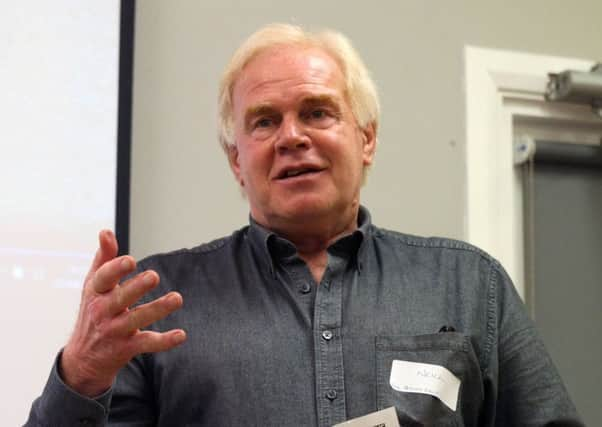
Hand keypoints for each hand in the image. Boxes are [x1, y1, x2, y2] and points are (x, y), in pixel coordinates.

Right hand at [61, 230, 185, 396]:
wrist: (83, 359)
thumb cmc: (94, 312)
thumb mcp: (93, 285)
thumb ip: (103, 258)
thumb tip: (106, 231)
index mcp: (96, 293)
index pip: (102, 279)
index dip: (115, 270)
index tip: (130, 260)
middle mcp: (103, 312)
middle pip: (120, 298)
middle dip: (136, 287)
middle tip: (154, 276)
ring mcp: (114, 331)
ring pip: (136, 319)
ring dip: (157, 309)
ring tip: (177, 298)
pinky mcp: (126, 348)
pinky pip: (146, 343)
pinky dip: (164, 341)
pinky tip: (181, 335)